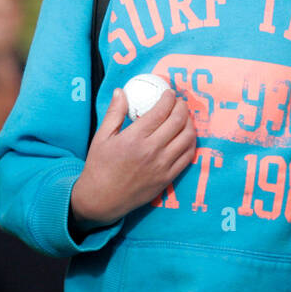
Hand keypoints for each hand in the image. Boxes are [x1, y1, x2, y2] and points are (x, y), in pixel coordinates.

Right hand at [71, 87, 196, 226]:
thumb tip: (121, 91)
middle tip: (179, 102)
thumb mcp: (101, 137)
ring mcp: (162, 166)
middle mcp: (151, 151)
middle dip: (182, 107)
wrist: (102, 199)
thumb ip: (114, 112)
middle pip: (177, 122)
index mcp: (134, 138)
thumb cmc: (100, 166)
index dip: (169, 98)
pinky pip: (187, 156)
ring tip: (184, 117)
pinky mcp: (168, 178)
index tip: (169, 93)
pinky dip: (190, 142)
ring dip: (189, 123)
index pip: (161, 111)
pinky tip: (186, 136)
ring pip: (187, 138)